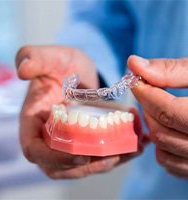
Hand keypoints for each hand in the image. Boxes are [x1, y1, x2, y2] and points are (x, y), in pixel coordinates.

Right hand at [16, 45, 146, 178]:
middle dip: (85, 167)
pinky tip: (135, 147)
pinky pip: (93, 159)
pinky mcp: (80, 144)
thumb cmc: (58, 64)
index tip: (81, 155)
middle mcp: (45, 137)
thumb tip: (23, 70)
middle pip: (58, 166)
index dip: (54, 158)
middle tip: (112, 155)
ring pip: (78, 167)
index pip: (34, 149)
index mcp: (32, 121)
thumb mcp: (47, 56)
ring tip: (128, 151)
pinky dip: (114, 157)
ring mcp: (63, 143)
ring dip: (104, 164)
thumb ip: (31, 58)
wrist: (74, 70)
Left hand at [129, 55, 187, 177]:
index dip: (145, 94)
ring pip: (164, 149)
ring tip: (160, 106)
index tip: (136, 80)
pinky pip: (171, 164)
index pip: (168, 112)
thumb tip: (133, 64)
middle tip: (150, 91)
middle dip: (148, 108)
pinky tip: (170, 127)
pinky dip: (162, 146)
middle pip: (162, 132)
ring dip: (153, 126)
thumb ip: (172, 70)